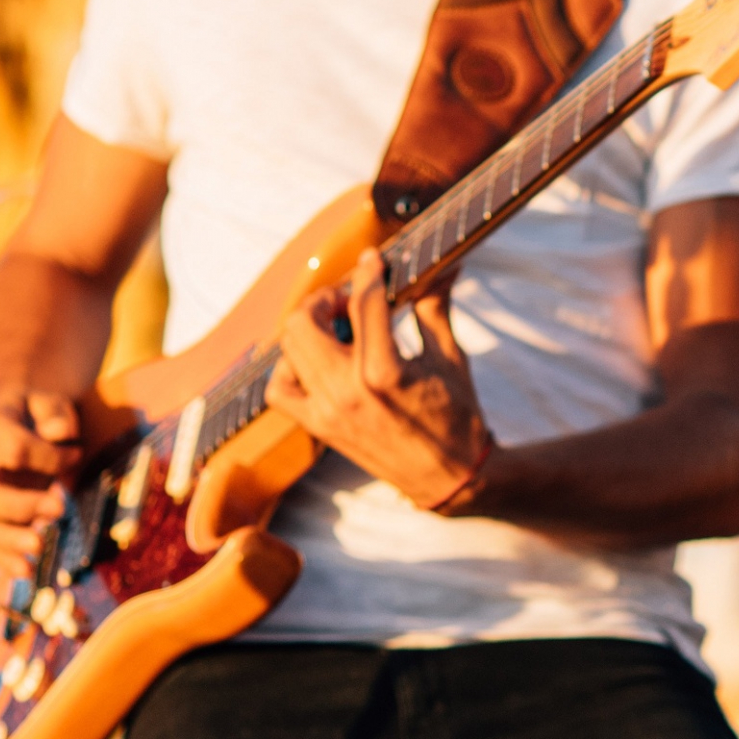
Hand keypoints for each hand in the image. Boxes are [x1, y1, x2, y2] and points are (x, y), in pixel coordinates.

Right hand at [0, 393, 81, 573]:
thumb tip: (60, 432)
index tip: (76, 454)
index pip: (12, 449)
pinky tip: (28, 571)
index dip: (46, 456)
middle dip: (21, 506)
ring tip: (39, 547)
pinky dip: (4, 560)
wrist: (16, 422)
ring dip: (7, 540)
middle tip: (58, 509)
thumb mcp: (48, 401)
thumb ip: (55, 412)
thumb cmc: (36, 413)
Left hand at [266, 249, 493, 512]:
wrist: (451, 479)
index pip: (364, 304)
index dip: (368, 272)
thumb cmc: (458, 416)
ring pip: (289, 350)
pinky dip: (289, 368)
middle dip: (324, 299)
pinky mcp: (320, 429)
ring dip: (308, 329)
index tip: (372, 259)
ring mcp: (328, 413)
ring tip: (336, 327)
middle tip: (349, 298)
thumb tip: (445, 267)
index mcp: (384, 371)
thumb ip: (436, 307)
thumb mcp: (450, 356)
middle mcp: (347, 392)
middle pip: (305, 322)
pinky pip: (281, 390)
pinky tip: (318, 360)